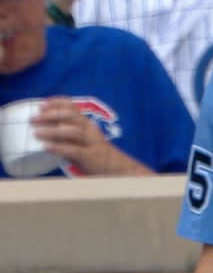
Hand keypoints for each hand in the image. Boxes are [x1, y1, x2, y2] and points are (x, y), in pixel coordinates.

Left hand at [31, 97, 149, 175]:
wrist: (118, 169)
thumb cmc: (95, 154)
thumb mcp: (81, 140)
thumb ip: (65, 135)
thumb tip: (42, 129)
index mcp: (87, 123)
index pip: (72, 107)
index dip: (56, 103)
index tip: (42, 104)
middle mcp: (90, 129)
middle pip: (71, 116)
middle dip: (51, 115)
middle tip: (34, 119)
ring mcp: (92, 142)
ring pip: (72, 131)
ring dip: (53, 131)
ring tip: (37, 133)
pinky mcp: (91, 156)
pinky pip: (74, 150)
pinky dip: (59, 147)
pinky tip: (47, 147)